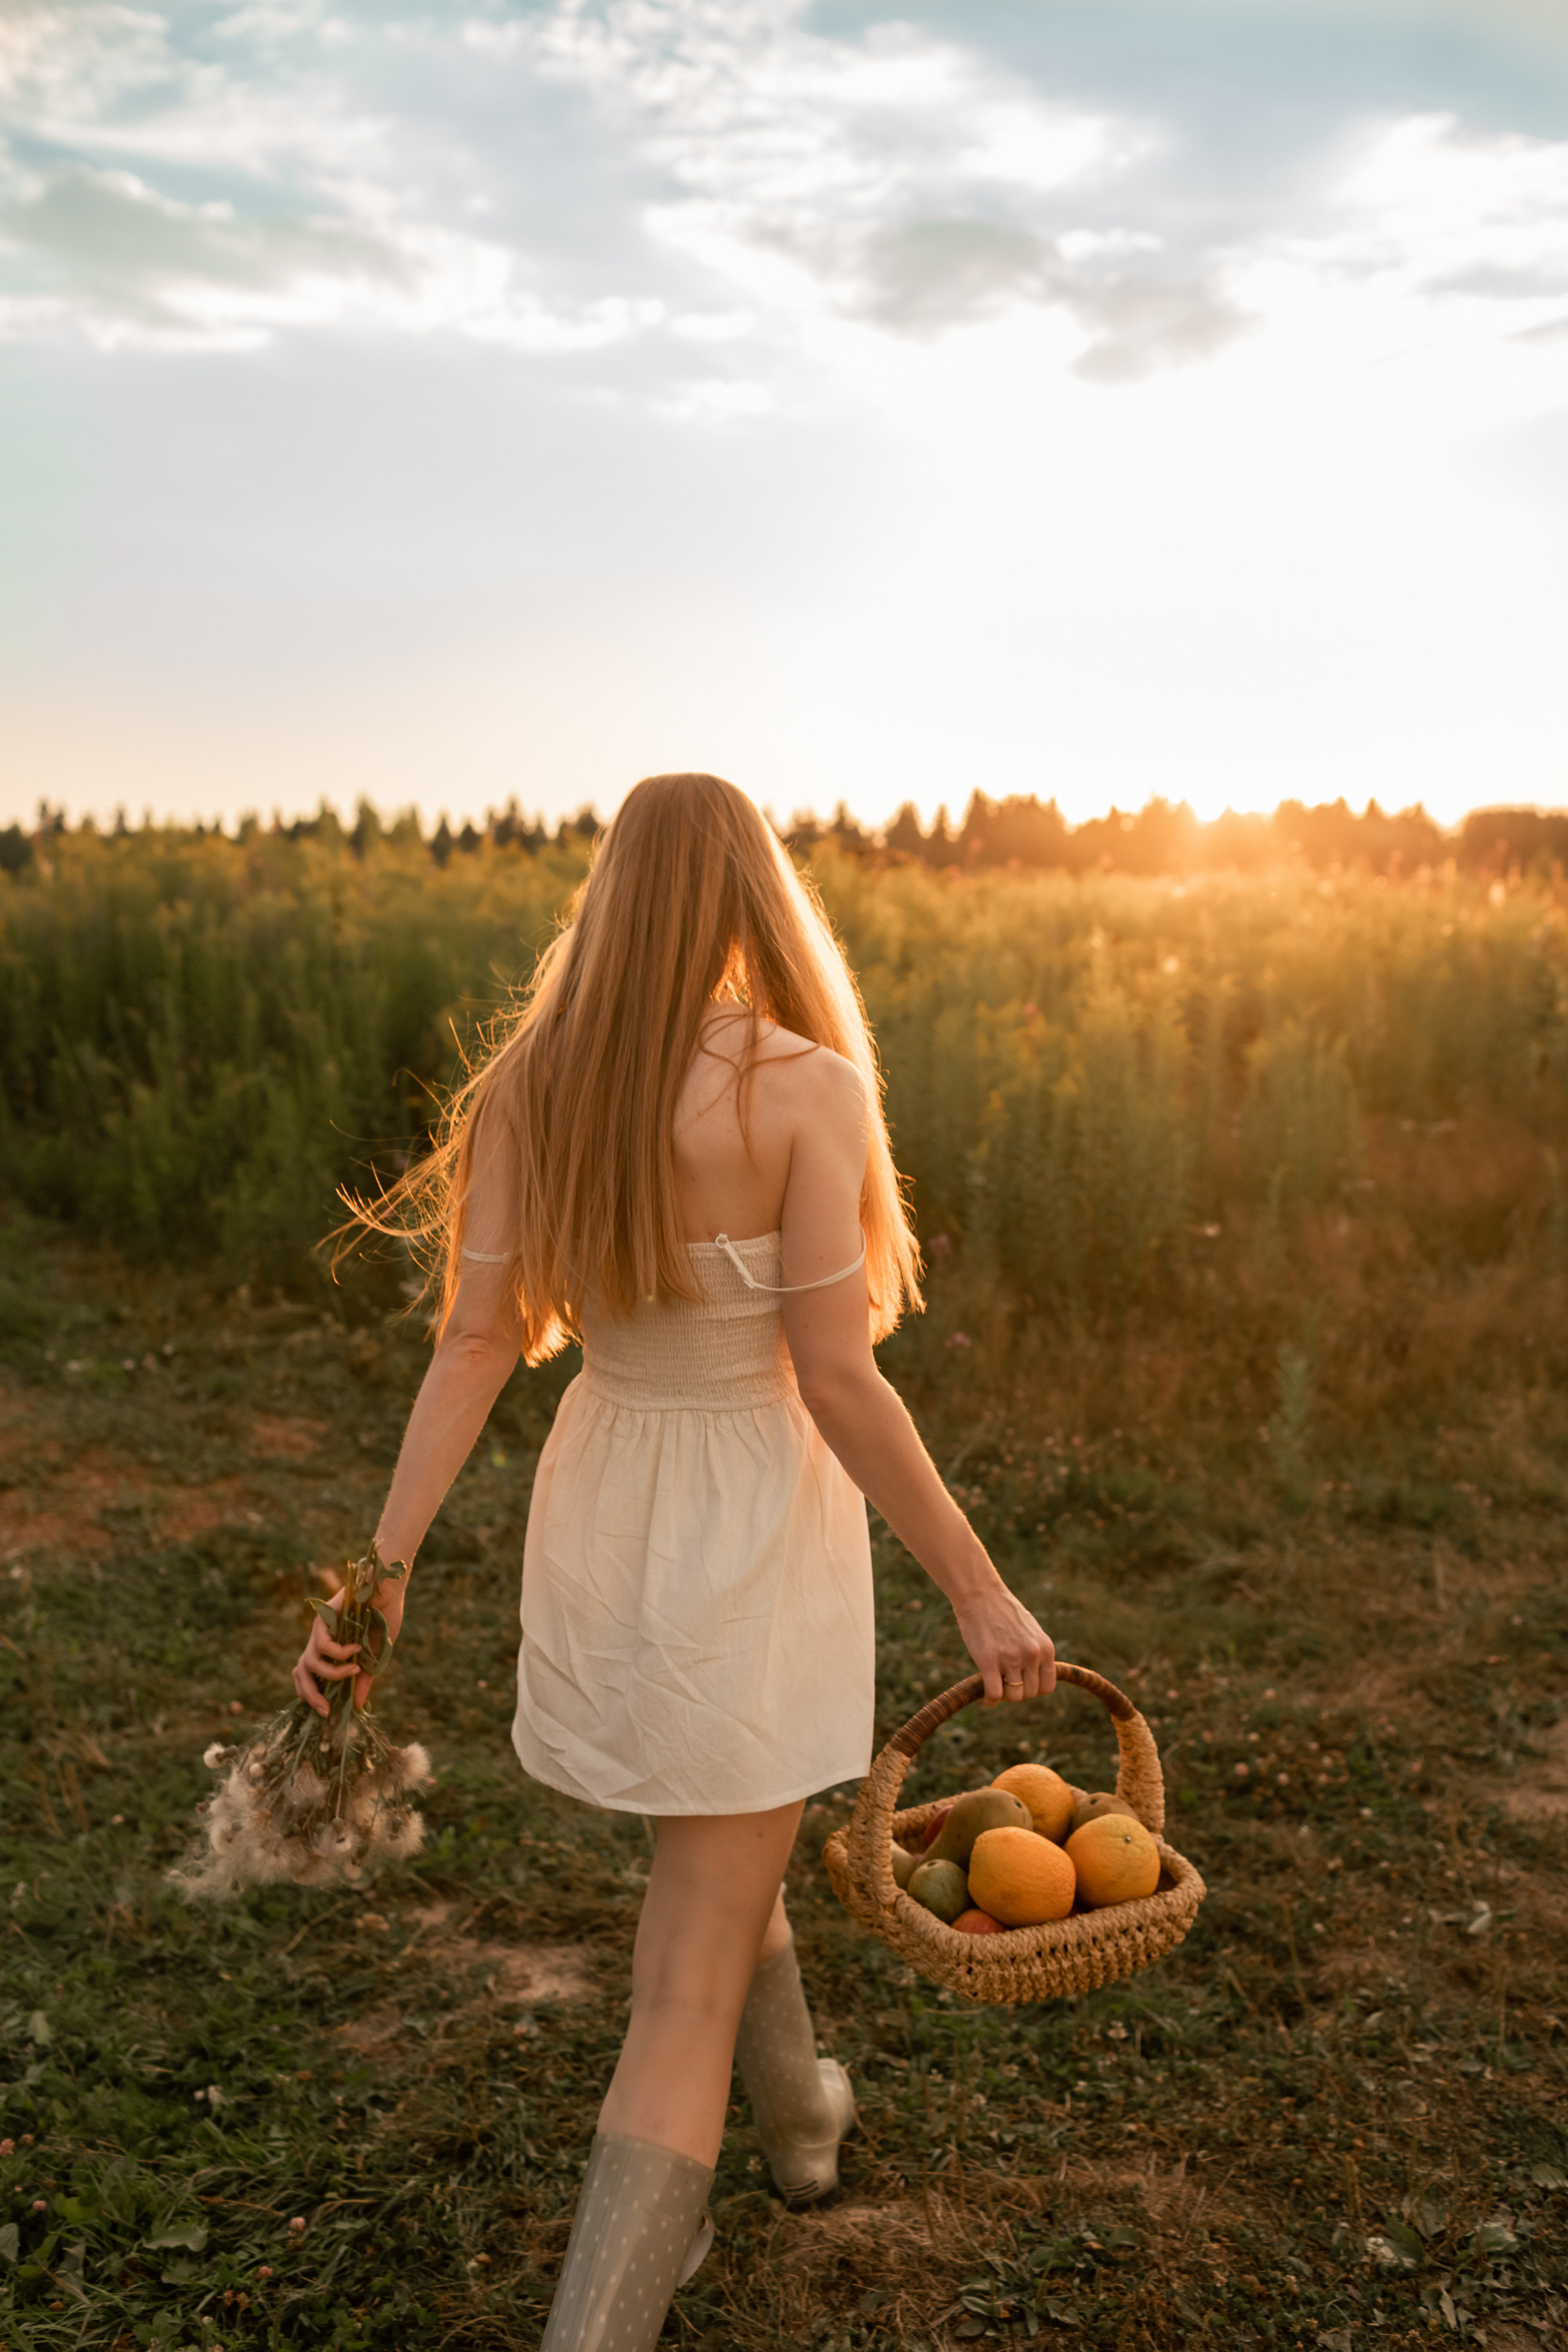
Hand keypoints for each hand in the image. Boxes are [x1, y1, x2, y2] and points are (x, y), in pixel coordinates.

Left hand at [290, 1575, 405, 1716]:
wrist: (389, 1588)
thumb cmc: (384, 1616)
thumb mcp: (375, 1655)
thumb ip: (363, 1678)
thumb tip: (358, 1706)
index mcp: (330, 1651)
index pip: (308, 1677)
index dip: (311, 1695)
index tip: (327, 1712)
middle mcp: (320, 1641)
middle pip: (300, 1673)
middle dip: (309, 1694)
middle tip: (325, 1709)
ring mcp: (319, 1630)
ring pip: (309, 1662)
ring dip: (333, 1673)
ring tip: (354, 1670)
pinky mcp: (323, 1617)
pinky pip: (323, 1645)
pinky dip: (340, 1653)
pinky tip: (357, 1649)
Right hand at [950, 1576, 1055, 1705]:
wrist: (980, 1594)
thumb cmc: (1003, 1611)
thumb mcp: (1030, 1630)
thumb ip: (1036, 1652)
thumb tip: (1035, 1676)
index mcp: (1045, 1648)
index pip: (1047, 1687)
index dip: (1033, 1688)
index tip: (1021, 1682)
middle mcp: (1031, 1655)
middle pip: (1030, 1693)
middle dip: (1017, 1691)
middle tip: (1004, 1682)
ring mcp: (1010, 1658)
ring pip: (1013, 1696)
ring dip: (1004, 1695)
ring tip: (995, 1685)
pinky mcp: (988, 1661)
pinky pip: (994, 1693)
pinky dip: (990, 1700)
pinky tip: (986, 1698)